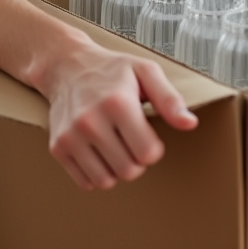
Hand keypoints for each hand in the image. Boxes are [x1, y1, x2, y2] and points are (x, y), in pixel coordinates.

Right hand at [42, 38, 198, 190]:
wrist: (67, 67)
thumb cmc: (111, 70)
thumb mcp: (145, 72)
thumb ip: (169, 99)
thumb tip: (189, 123)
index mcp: (117, 103)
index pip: (147, 154)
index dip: (154, 148)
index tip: (147, 134)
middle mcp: (90, 121)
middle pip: (128, 170)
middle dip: (136, 160)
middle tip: (131, 140)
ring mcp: (70, 136)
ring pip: (106, 181)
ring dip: (116, 169)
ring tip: (115, 146)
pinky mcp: (58, 147)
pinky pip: (85, 182)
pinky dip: (96, 173)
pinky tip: (98, 151)